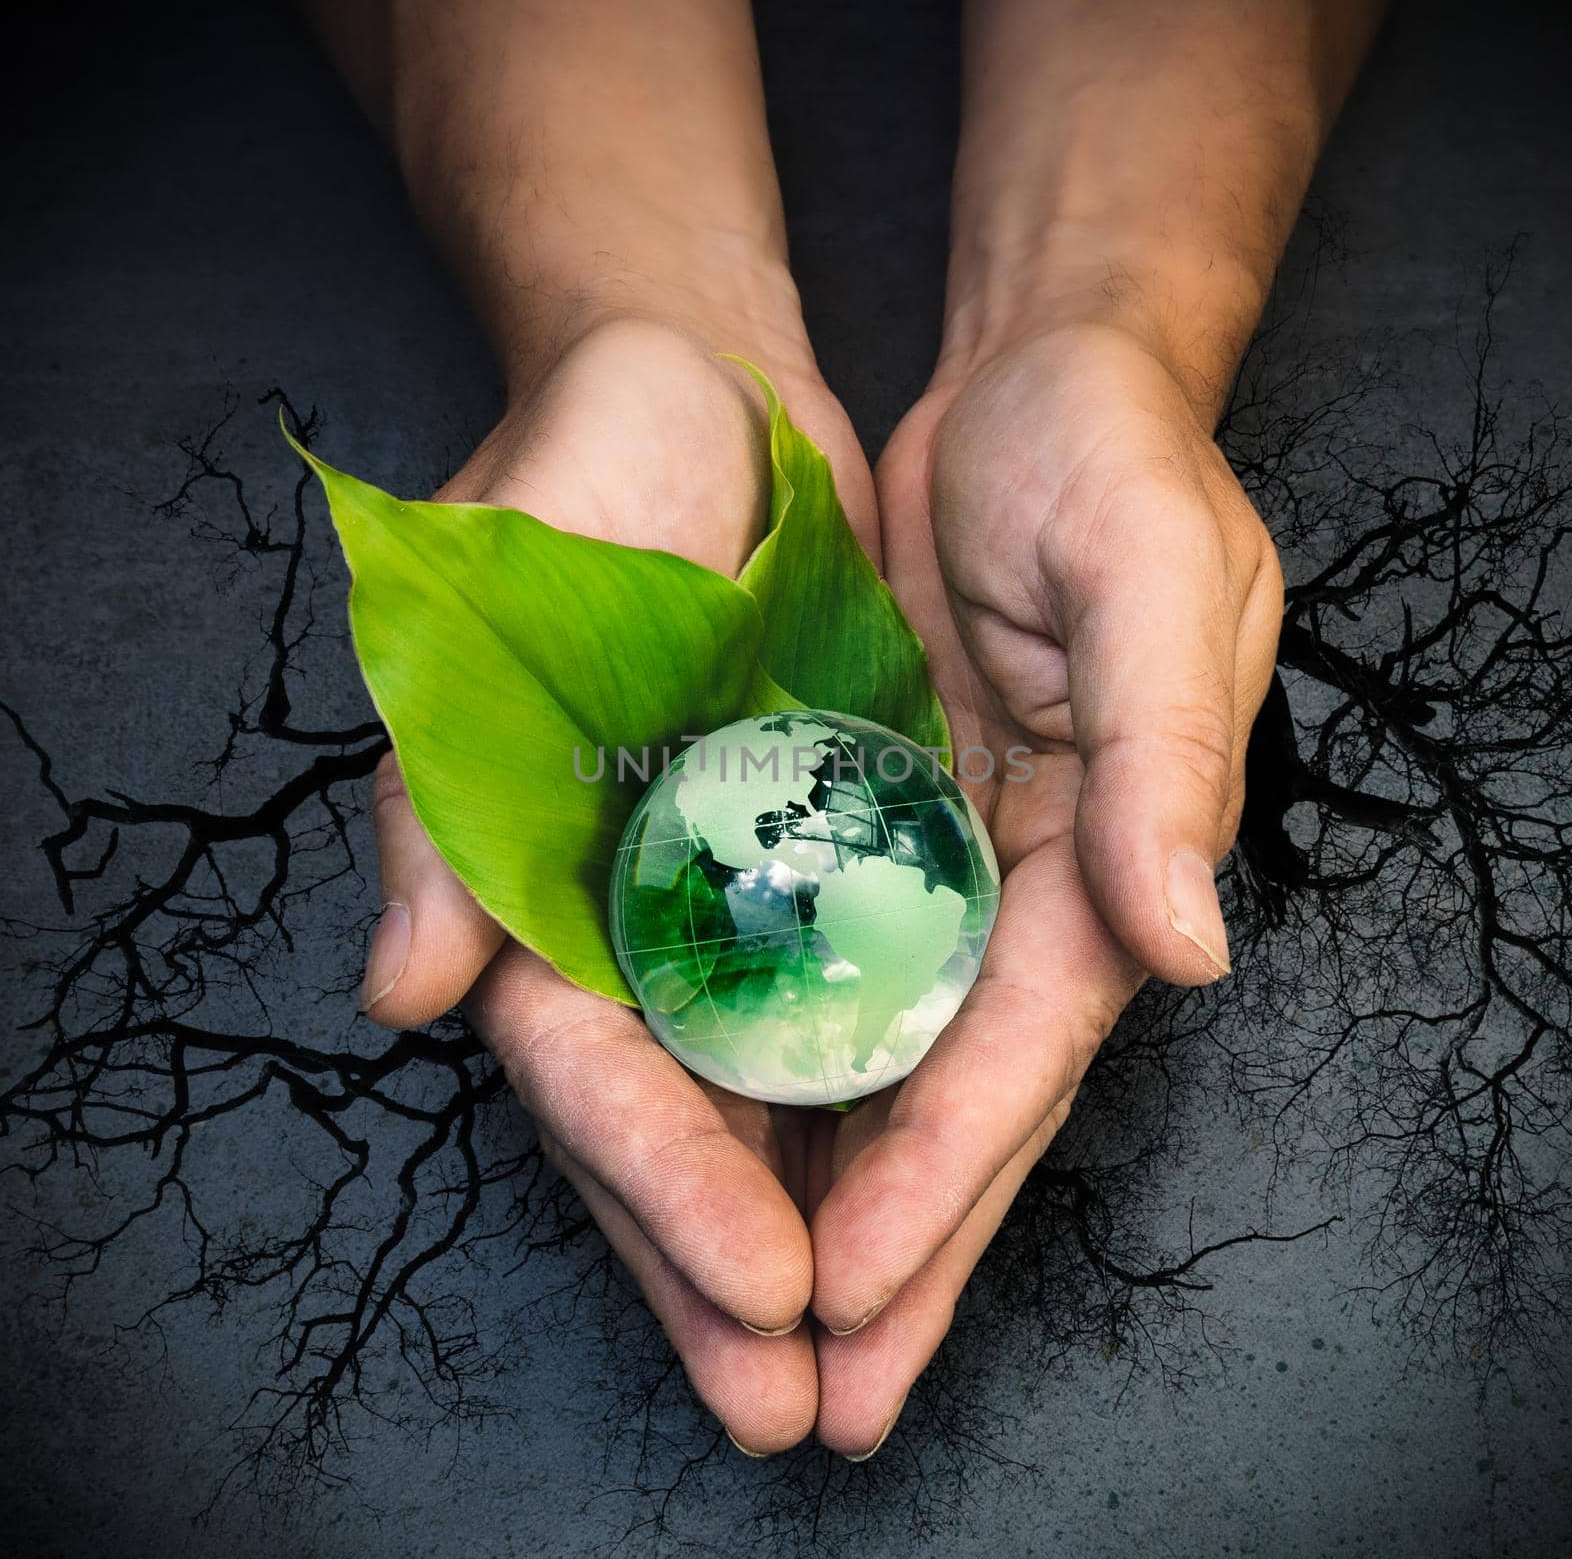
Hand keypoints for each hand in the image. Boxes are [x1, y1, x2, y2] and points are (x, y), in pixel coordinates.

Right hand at [363, 315, 873, 1454]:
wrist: (693, 393)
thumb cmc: (573, 477)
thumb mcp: (483, 611)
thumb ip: (439, 808)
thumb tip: (406, 996)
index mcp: (526, 884)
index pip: (590, 1071)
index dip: (665, 1185)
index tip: (763, 1290)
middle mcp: (628, 909)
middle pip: (676, 1121)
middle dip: (730, 1267)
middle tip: (802, 1411)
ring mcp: (730, 890)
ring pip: (770, 1090)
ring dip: (821, 1220)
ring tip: (873, 1363)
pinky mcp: (824, 852)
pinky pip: (858, 996)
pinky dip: (887, 1094)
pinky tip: (932, 1197)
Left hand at [805, 322, 1282, 1455]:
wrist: (1036, 388)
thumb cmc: (1113, 461)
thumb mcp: (1154, 574)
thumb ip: (1169, 752)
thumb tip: (1187, 943)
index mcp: (1106, 853)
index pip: (1020, 1047)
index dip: (943, 1174)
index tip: (856, 1290)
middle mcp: (1023, 884)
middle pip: (954, 1094)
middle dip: (896, 1251)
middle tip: (816, 1401)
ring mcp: (939, 859)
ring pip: (880, 1056)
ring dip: (829, 1193)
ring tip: (763, 1331)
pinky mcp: (865, 815)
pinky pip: (821, 964)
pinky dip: (782, 1065)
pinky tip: (729, 1147)